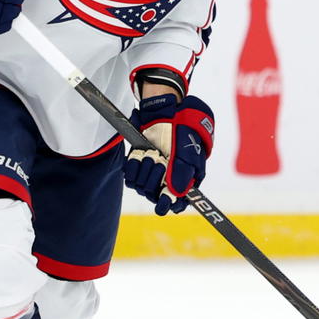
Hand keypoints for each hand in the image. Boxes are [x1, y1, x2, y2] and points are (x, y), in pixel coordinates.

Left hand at [123, 94, 215, 214]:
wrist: (165, 115)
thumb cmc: (182, 134)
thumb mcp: (188, 153)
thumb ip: (183, 175)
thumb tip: (176, 195)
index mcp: (183, 181)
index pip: (176, 204)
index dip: (169, 204)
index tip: (163, 200)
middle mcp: (166, 181)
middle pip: (154, 195)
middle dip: (156, 177)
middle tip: (162, 160)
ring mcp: (151, 175)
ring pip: (141, 187)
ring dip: (146, 168)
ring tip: (153, 153)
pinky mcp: (138, 167)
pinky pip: (130, 177)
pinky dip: (134, 165)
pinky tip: (142, 154)